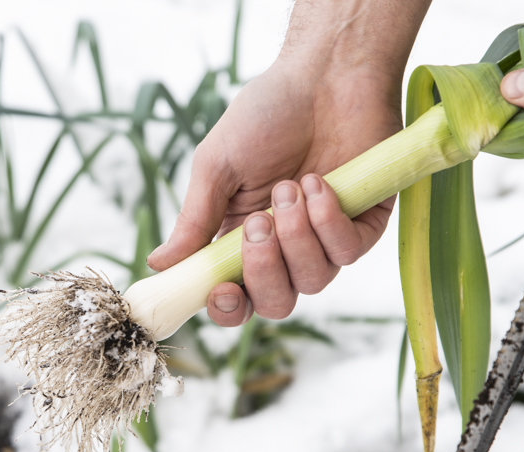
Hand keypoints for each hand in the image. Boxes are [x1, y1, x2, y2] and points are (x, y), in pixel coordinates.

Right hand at [147, 0, 430, 326]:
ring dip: (296, 238)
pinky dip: (328, 221)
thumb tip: (158, 265)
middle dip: (264, 272)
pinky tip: (319, 184)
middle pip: (275, 303)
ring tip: (291, 186)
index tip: (221, 290)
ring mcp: (326, 240)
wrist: (326, 73)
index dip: (227, 307)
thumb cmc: (267, 114)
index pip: (234, 297)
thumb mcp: (217, 166)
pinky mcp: (365, 225)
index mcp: (241, 241)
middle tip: (257, 224)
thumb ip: (193, 221)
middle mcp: (284, 249)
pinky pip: (347, 252)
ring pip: (313, 281)